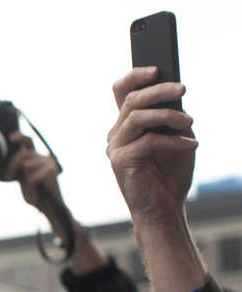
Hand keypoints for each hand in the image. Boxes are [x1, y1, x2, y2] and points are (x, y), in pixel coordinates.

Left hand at [3, 135, 63, 220]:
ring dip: (25, 181)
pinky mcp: (51, 170)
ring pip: (26, 166)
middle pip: (23, 154)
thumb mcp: (23, 180)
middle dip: (13, 166)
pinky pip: (31, 178)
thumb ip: (20, 170)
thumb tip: (24, 163)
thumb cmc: (36, 195)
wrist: (49, 208)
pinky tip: (39, 191)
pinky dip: (30, 188)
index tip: (11, 138)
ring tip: (33, 189)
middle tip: (11, 178)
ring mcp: (49, 162)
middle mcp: (43, 157)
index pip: (28, 142)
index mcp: (36, 158)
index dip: (20, 138)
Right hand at [107, 66, 195, 226]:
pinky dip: (173, 140)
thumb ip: (169, 117)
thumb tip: (173, 95)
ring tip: (189, 121)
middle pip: (131, 99)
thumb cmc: (169, 173)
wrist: (164, 208)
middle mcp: (115, 134)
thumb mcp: (175, 136)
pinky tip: (191, 144)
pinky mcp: (119, 162)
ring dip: (168, 115)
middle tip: (183, 89)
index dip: (135, 75)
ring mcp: (114, 148)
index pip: (121, 91)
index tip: (157, 68)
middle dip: (159, 90)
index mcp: (126, 125)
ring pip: (137, 117)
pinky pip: (148, 141)